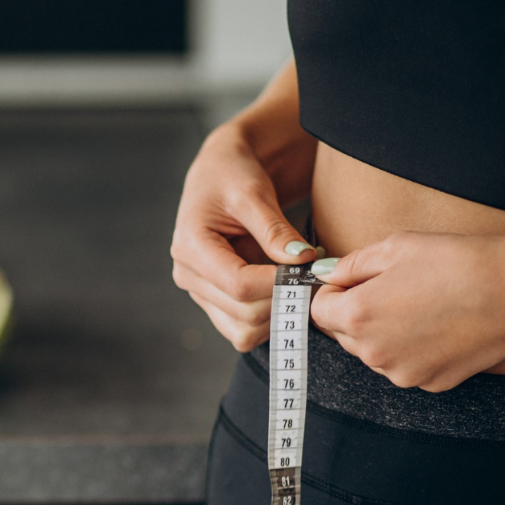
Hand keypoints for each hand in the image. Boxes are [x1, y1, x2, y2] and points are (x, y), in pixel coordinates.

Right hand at [171, 125, 315, 350]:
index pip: (238, 284)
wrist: (221, 173)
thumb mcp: (254, 193)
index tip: (311, 271)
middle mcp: (188, 275)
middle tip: (316, 277)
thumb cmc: (232, 175)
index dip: (279, 284)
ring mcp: (201, 292)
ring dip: (279, 315)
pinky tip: (287, 292)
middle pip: (243, 313)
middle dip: (285, 300)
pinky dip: (272, 319)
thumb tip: (302, 262)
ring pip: (244, 331)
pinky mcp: (216, 301)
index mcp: (190, 247)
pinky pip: (245, 330)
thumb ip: (275, 230)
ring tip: (301, 284)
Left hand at [311, 232, 504, 391]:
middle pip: (342, 333)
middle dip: (354, 312)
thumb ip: (350, 265)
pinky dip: (410, 348)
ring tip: (419, 305)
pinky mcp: (428, 382)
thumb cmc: (456, 264)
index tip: (353, 280)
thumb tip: (327, 274)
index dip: (333, 291)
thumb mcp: (395, 248)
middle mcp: (373, 353)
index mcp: (357, 316)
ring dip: (381, 332)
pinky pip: (403, 364)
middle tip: (392, 289)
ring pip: (373, 351)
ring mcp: (401, 372)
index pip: (318, 310)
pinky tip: (437, 326)